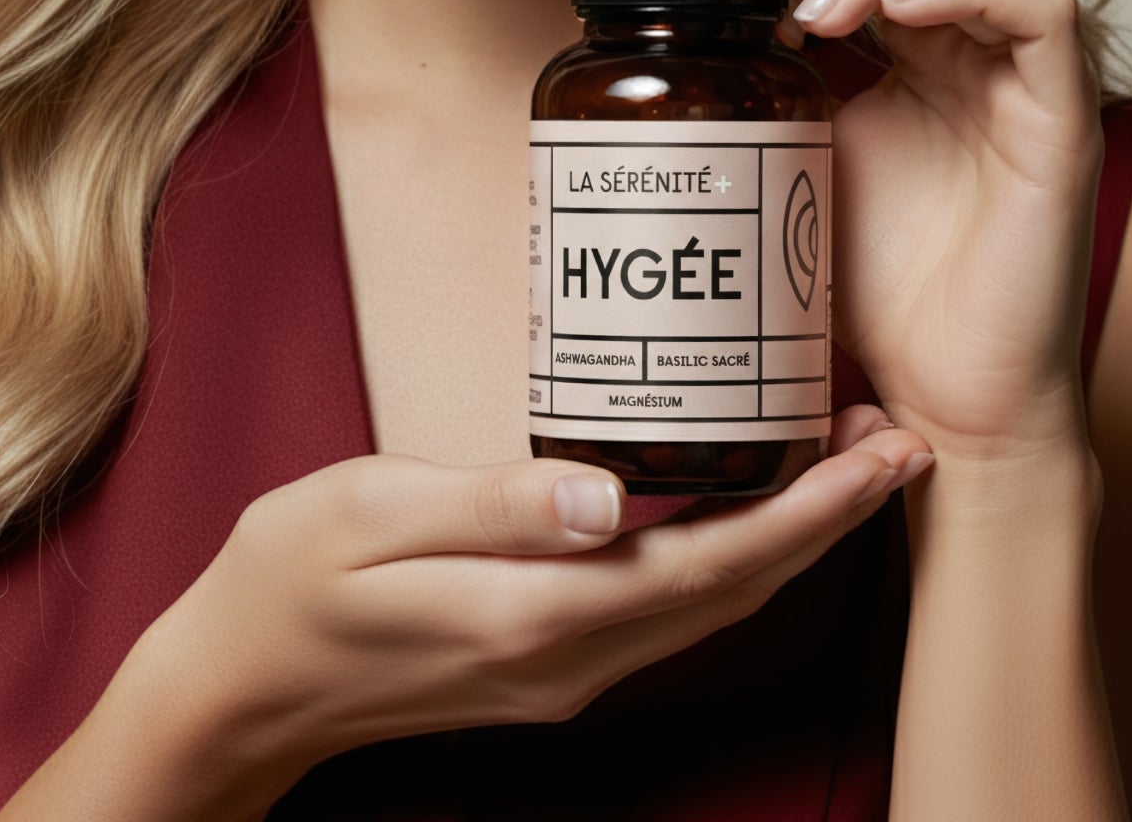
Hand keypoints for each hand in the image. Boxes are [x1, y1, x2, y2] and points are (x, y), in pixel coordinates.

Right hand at [131, 413, 928, 798]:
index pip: (708, 564)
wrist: (237, 691)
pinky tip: (736, 512)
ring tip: (838, 462)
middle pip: (732, 593)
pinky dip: (727, 562)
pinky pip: (666, 617)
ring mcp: (557, 677)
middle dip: (826, 521)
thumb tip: (609, 494)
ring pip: (708, 612)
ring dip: (787, 542)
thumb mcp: (368, 512)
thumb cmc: (286, 581)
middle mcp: (564, 661)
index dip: (809, 511)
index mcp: (530, 613)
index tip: (879, 451)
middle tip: (894, 440)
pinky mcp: (541, 669)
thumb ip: (493, 501)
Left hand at [643, 0, 1104, 471]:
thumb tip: (673, 31)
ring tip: (815, 10)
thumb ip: (768, 87)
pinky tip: (893, 12)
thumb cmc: (878, 290)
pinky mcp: (1060, 120)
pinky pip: (1043, 10)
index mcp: (910, 46)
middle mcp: (968, 44)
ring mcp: (1020, 74)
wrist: (941, 400)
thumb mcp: (793, 160)